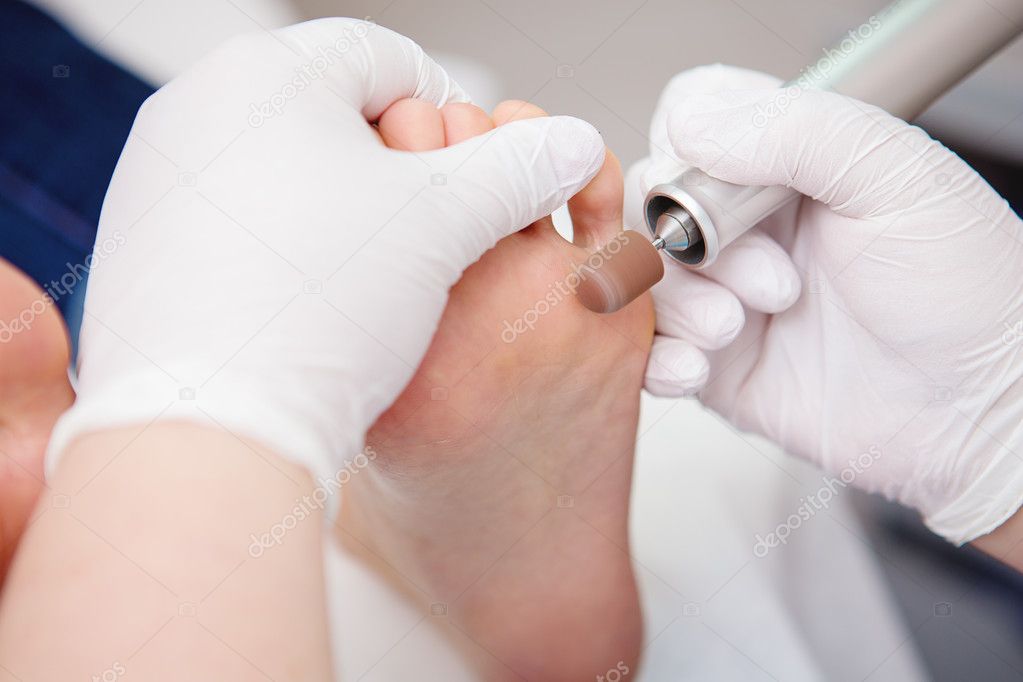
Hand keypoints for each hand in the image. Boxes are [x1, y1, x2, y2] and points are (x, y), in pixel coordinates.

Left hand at [47, 19, 604, 484]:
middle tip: (419, 238)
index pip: (389, 58)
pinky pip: (244, 220)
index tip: (464, 178)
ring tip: (364, 282)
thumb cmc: (312, 315)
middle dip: (394, 170)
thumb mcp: (442, 225)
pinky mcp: (147, 240)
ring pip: (290, 170)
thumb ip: (517, 170)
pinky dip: (289, 248)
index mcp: (264, 74)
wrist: (209, 431)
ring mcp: (163, 176)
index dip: (450, 117)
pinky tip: (310, 305)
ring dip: (344, 212)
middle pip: (336, 114)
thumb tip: (569, 146)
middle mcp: (196, 107)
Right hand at [628, 64, 1022, 543]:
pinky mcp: (716, 365)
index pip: (692, 120)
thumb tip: (692, 122)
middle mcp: (751, 226)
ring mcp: (727, 296)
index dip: (684, 148)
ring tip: (739, 327)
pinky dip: (659, 360)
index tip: (715, 187)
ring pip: (644, 278)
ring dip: (681, 303)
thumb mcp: (898, 178)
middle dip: (694, 243)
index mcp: (790, 165)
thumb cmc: (963, 291)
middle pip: (654, 203)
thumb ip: (798, 132)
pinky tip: (701, 368)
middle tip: (768, 276)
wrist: (978, 411)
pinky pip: (649, 353)